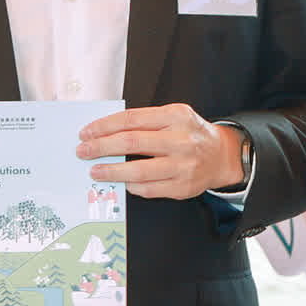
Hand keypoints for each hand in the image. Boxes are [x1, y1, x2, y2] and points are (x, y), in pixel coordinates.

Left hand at [82, 105, 246, 201]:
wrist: (221, 156)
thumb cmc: (190, 134)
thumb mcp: (173, 116)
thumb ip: (145, 122)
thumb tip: (105, 132)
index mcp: (175, 116)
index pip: (131, 119)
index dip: (104, 126)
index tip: (87, 132)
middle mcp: (181, 140)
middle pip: (131, 143)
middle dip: (101, 147)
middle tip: (84, 151)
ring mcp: (183, 166)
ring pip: (138, 170)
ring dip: (111, 171)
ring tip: (95, 170)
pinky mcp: (182, 187)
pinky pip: (148, 189)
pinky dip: (130, 185)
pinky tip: (121, 182)